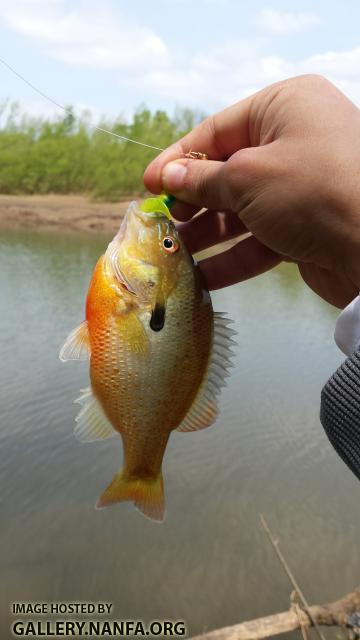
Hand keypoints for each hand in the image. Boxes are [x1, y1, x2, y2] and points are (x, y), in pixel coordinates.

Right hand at [144, 75, 359, 307]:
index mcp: (284, 109)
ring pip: (239, 212)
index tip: (149, 185)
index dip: (178, 160)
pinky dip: (230, 259)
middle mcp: (293, 144)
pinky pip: (257, 241)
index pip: (218, 131)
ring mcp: (299, 190)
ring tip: (173, 255)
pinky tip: (201, 277)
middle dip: (191, 202)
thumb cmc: (313, 191)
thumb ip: (204, 180)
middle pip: (227, 172)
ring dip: (206, 236)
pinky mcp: (303, 230)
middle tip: (161, 224)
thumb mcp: (248, 177)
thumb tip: (169, 179)